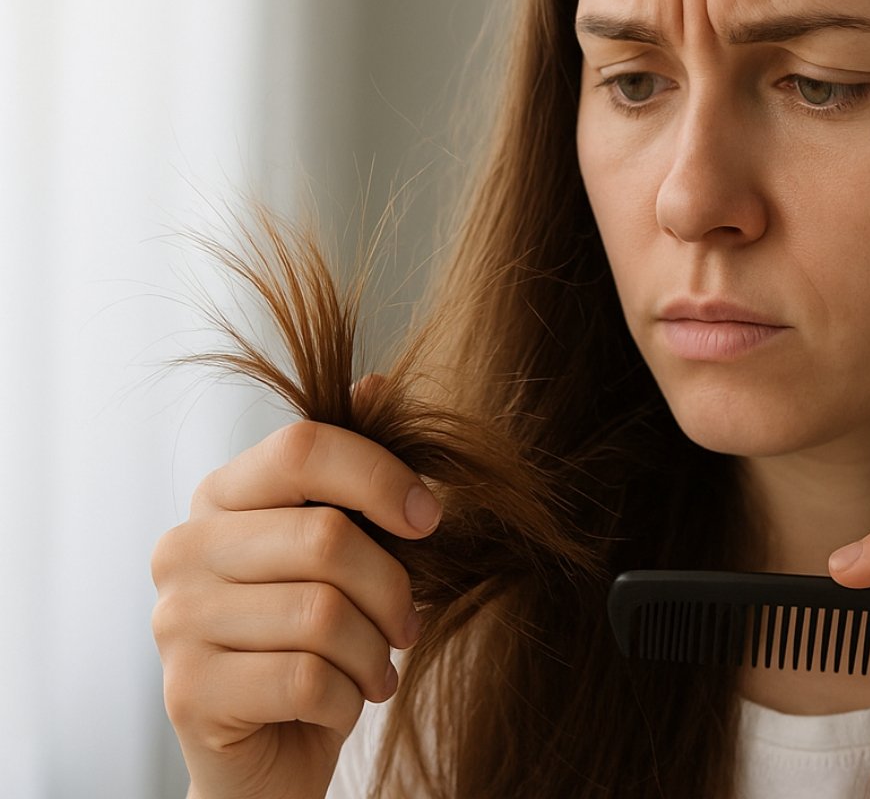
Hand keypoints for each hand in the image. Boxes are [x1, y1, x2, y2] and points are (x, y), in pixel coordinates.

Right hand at [151, 376, 438, 798]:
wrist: (272, 748)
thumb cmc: (319, 637)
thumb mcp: (348, 549)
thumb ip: (356, 473)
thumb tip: (378, 384)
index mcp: (223, 496)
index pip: (303, 447)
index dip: (381, 475)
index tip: (431, 518)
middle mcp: (183, 548)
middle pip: (326, 537)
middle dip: (392, 588)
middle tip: (407, 624)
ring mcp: (174, 620)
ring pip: (323, 615)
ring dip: (375, 653)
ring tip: (376, 668)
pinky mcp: (188, 691)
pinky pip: (305, 679)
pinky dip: (346, 696)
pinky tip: (342, 700)